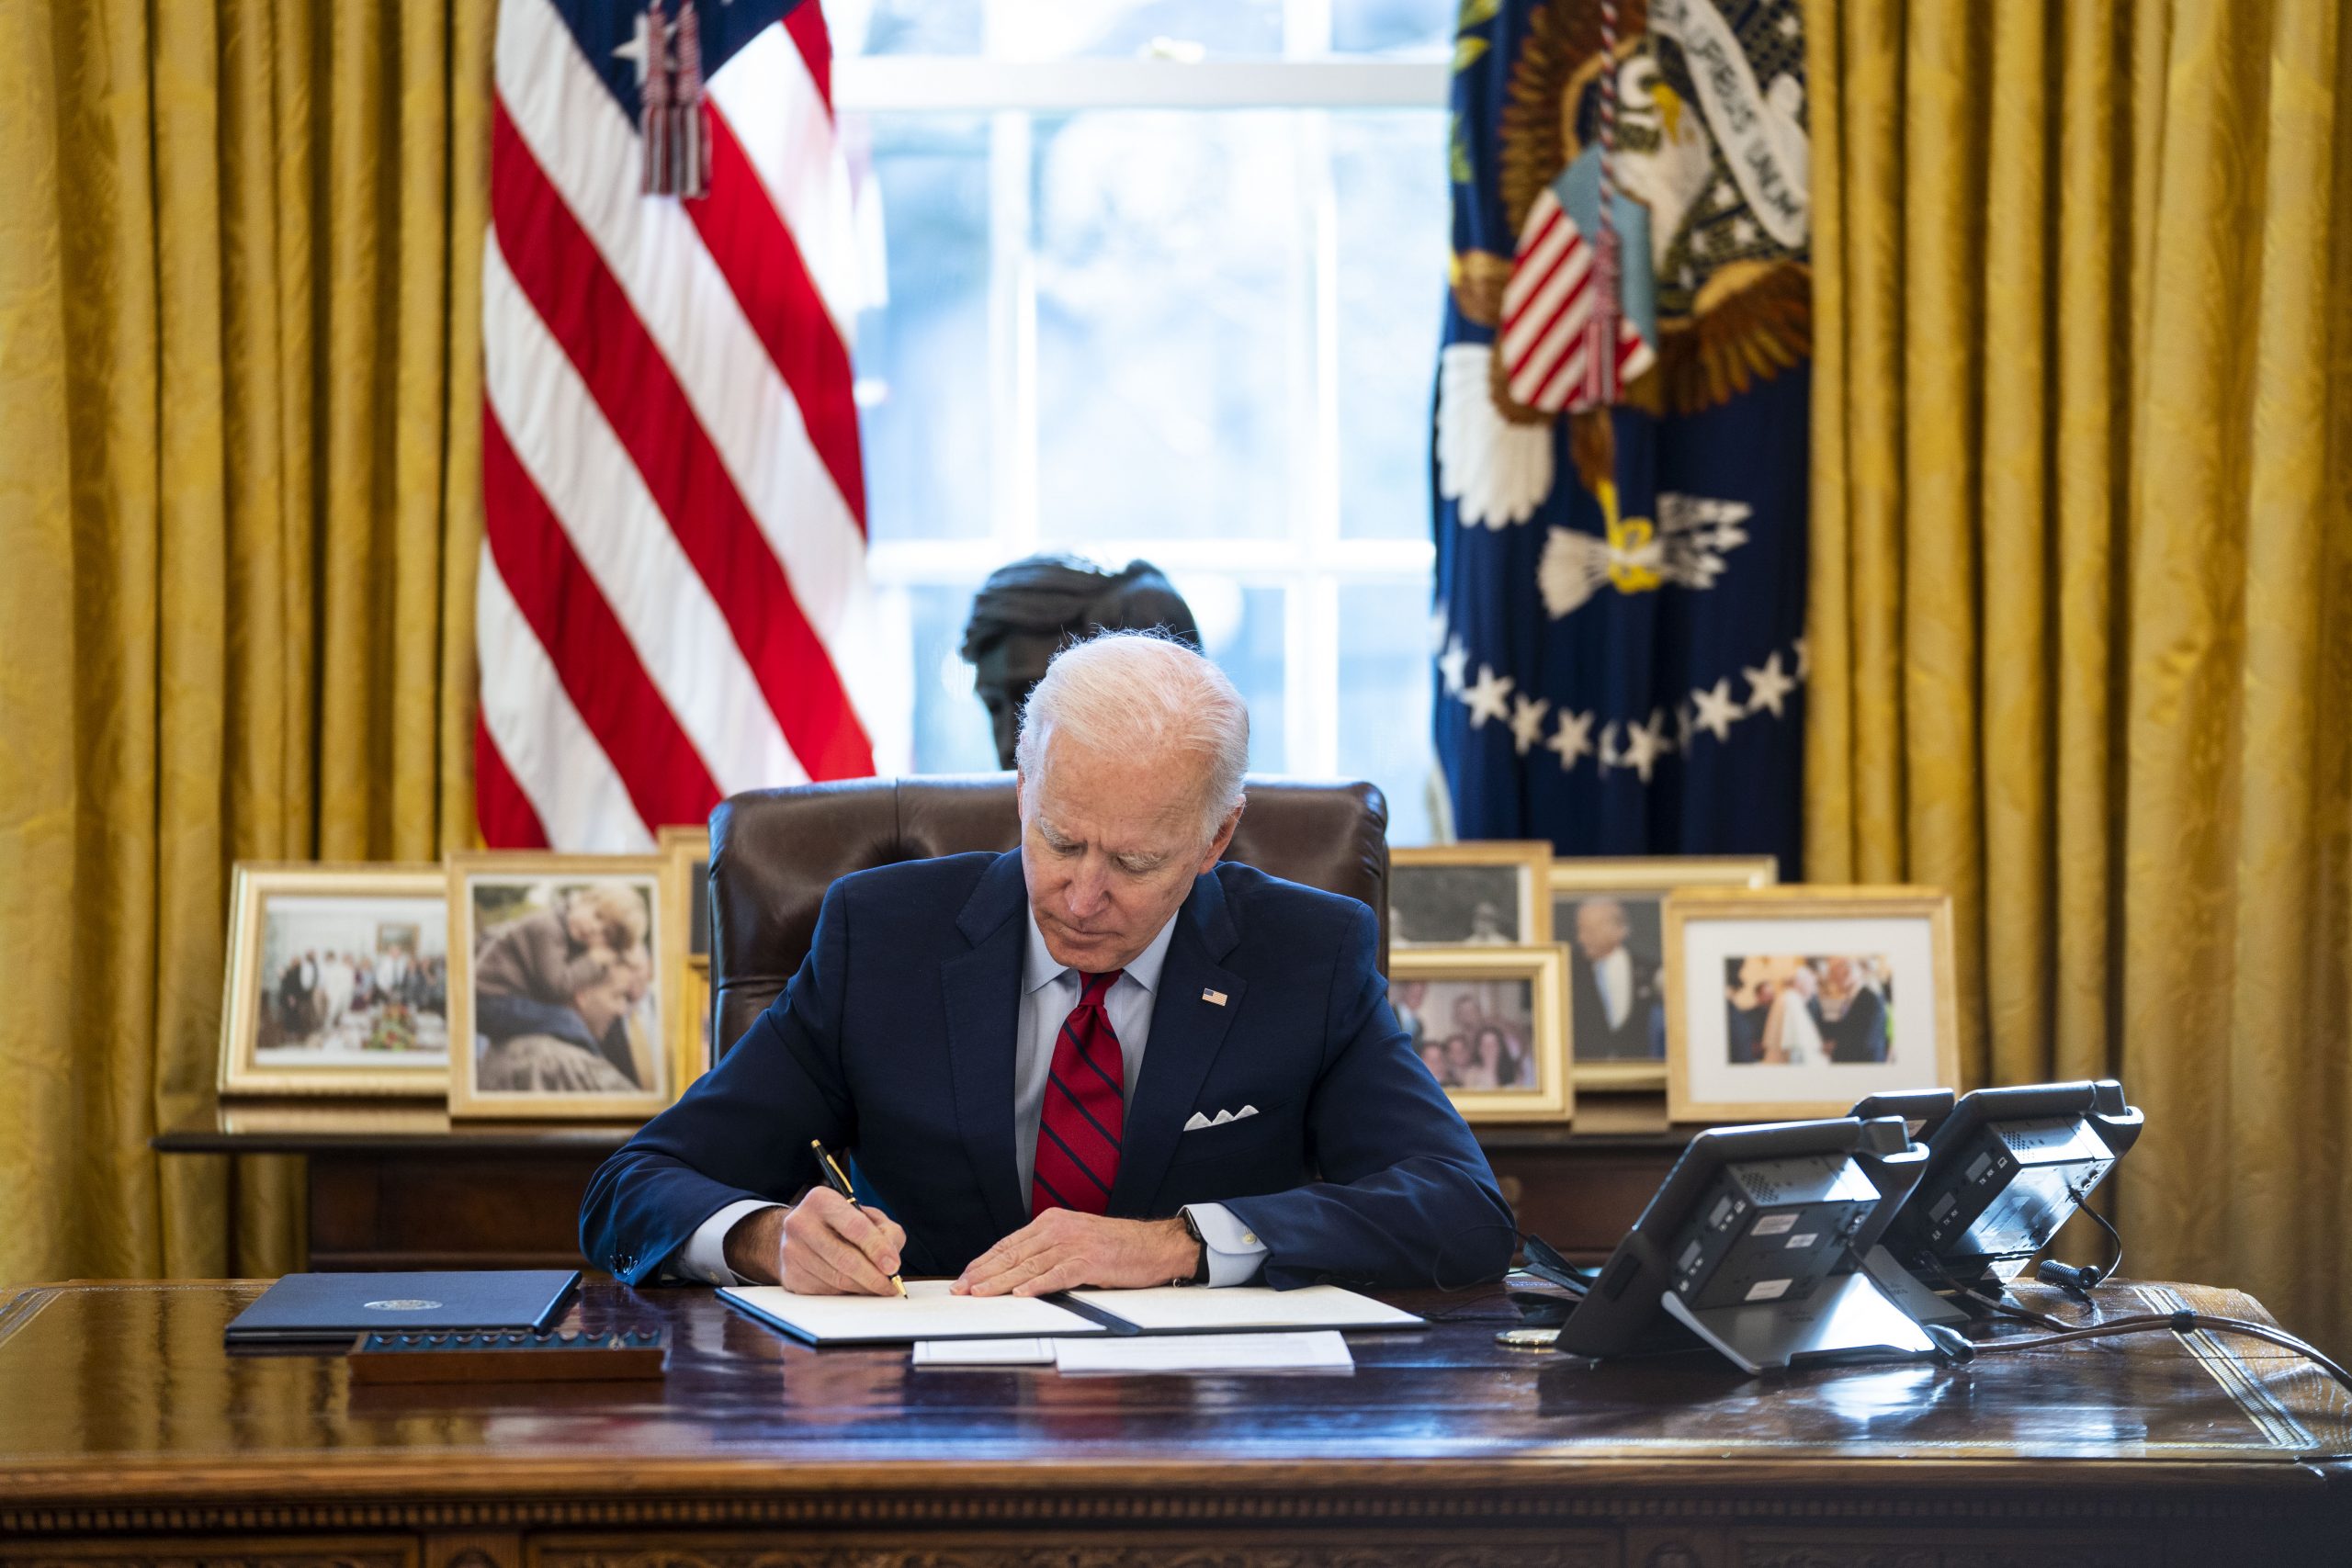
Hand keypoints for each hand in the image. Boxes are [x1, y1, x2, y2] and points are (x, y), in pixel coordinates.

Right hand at [726, 1190, 905, 1294]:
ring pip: (836, 1279)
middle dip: (873, 1277)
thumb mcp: (866, 1216)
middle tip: (889, 1287)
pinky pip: (826, 1291)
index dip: (877, 1249)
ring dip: (862, 1288)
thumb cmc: (840, 1224)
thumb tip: (891, 1261)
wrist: (800, 1233)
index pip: (855, 1227)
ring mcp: (792, 1251)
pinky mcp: (790, 1275)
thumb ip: (886, 1232)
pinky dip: (845, 1293)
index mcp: (822, 1200)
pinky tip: (854, 1286)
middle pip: (844, 1259)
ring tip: (876, 1287)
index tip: (893, 1267)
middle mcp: (801, 1223)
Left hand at [952, 1211, 1196, 1296]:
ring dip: (1000, 1282)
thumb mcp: (1077, 1239)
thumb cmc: (1118, 1247)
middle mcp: (1059, 1230)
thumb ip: (1049, 1250)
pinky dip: (1038, 1285)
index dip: (984, 1261)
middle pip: (1013, 1254)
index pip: (1009, 1243)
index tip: (966, 1276)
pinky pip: (1058, 1275)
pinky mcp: (1090, 1262)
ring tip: (980, 1293)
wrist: (1156, 1245)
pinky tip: (1021, 1293)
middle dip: (983, 1273)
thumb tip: (1018, 1272)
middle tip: (961, 1288)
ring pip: (1028, 1266)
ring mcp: (1074, 1244)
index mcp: (1053, 1222)